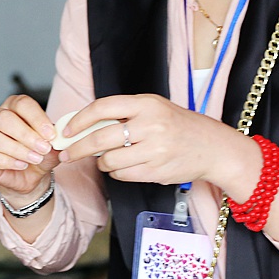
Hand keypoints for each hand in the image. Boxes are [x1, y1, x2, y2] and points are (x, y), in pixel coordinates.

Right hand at [0, 95, 60, 199]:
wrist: (30, 176)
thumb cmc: (38, 154)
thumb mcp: (52, 145)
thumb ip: (54, 140)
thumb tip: (57, 138)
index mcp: (14, 107)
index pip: (22, 104)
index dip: (37, 118)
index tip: (51, 134)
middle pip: (4, 118)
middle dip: (26, 135)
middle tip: (43, 148)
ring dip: (18, 150)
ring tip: (35, 158)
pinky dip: (8, 161)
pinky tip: (21, 165)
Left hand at [60, 94, 249, 186]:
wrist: (212, 147)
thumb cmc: (178, 125)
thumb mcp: (154, 108)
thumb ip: (123, 114)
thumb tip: (83, 124)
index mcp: (146, 104)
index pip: (102, 108)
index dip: (79, 119)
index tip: (66, 130)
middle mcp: (150, 125)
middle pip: (100, 138)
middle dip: (78, 148)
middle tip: (67, 154)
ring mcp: (154, 150)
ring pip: (109, 160)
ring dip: (101, 162)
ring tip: (105, 158)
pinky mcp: (156, 171)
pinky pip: (122, 174)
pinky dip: (116, 172)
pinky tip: (121, 166)